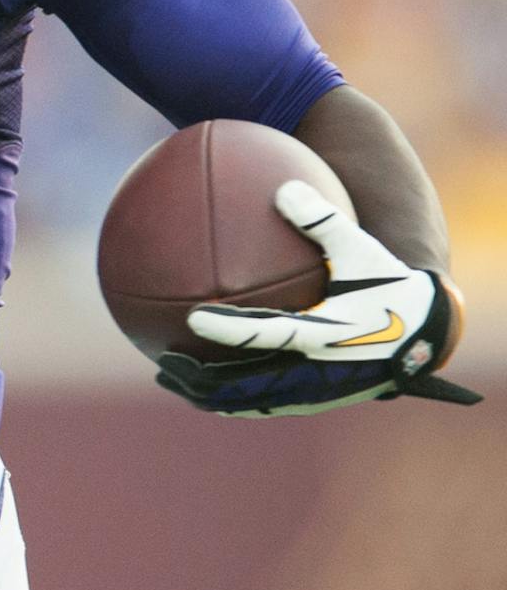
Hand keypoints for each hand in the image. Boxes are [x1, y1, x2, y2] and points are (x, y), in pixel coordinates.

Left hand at [155, 180, 480, 415]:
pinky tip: (201, 384)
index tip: (193, 316)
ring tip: (168, 378)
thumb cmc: (388, 285)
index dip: (231, 329)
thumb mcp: (362, 249)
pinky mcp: (316, 400)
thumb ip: (322, 220)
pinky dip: (231, 397)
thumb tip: (283, 186)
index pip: (270, 334)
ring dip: (210, 395)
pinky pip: (264, 403)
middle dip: (204, 379)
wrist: (427, 332)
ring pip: (251, 401)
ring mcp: (316, 391)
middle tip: (163, 363)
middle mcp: (318, 370)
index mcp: (327, 333)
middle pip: (248, 385)